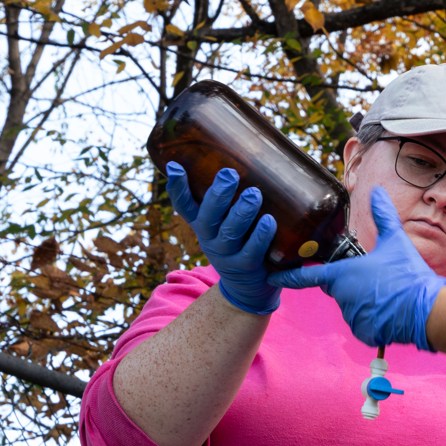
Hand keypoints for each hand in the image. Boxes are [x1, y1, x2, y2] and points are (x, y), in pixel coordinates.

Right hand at [166, 162, 279, 314]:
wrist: (248, 288)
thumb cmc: (242, 242)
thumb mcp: (228, 222)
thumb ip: (233, 199)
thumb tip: (254, 156)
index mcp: (202, 224)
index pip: (184, 205)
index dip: (177, 188)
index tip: (176, 166)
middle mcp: (209, 238)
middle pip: (208, 216)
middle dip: (218, 194)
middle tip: (230, 173)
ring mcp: (226, 255)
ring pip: (229, 232)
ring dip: (241, 212)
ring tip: (254, 194)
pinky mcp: (246, 268)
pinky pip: (251, 252)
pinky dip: (260, 236)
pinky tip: (269, 221)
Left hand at [267, 187, 445, 349]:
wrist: (426, 310)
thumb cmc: (407, 274)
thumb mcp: (395, 241)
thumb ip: (383, 216)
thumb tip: (378, 191)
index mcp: (343, 274)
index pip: (308, 276)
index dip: (288, 277)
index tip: (272, 278)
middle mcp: (342, 297)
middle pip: (338, 290)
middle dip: (351, 285)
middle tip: (377, 280)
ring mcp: (352, 317)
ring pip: (352, 308)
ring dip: (365, 303)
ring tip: (389, 296)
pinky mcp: (364, 333)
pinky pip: (364, 325)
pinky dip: (375, 321)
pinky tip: (392, 313)